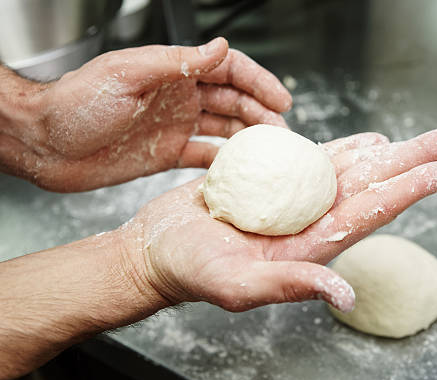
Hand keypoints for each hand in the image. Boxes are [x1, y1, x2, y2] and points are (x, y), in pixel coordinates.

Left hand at [10, 37, 290, 191]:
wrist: (46, 143)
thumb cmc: (77, 103)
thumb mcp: (129, 74)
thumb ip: (177, 62)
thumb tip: (220, 47)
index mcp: (172, 71)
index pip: (227, 70)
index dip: (258, 81)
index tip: (282, 99)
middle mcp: (179, 96)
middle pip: (233, 99)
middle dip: (262, 111)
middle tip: (284, 131)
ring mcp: (175, 125)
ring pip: (224, 127)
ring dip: (249, 136)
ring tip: (272, 151)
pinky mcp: (167, 153)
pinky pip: (204, 155)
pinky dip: (224, 161)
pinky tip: (241, 169)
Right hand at [122, 127, 436, 312]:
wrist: (160, 252)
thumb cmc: (192, 273)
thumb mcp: (238, 286)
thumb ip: (292, 286)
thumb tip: (347, 294)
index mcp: (311, 246)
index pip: (372, 212)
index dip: (409, 190)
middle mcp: (312, 221)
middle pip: (374, 184)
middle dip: (414, 160)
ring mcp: (296, 202)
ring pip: (352, 170)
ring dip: (389, 152)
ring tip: (423, 138)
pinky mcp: (273, 183)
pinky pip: (317, 161)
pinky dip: (346, 148)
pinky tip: (369, 141)